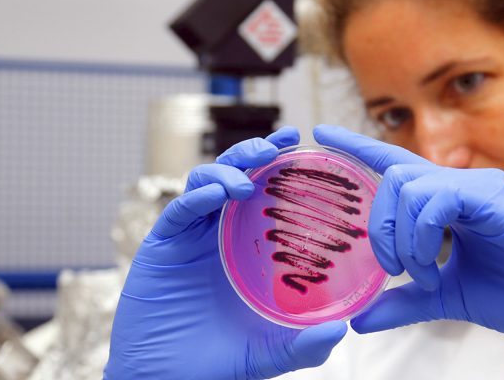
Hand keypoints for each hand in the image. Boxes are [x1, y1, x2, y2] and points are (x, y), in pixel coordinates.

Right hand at [105, 127, 346, 379]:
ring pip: (205, 182)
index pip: (266, 196)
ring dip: (225, 172)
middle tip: (278, 145)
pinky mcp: (162, 245)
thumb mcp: (272, 353)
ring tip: (244, 183)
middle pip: (236, 176)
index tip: (303, 146)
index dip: (282, 167)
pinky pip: (178, 211)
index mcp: (248, 247)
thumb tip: (341, 330)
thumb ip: (305, 345)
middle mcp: (220, 234)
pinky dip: (195, 198)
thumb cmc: (221, 363)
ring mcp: (191, 237)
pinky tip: (213, 196)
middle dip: (254, 153)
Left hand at [313, 124, 503, 379]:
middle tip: (393, 269)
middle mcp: (464, 186)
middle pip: (394, 178)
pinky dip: (424, 235)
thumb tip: (357, 320)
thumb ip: (405, 302)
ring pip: (411, 185)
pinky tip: (435, 266)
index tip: (320, 132)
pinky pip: (439, 200)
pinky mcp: (498, 199)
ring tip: (420, 273)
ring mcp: (483, 188)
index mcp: (451, 202)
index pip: (397, 166)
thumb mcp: (450, 298)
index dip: (358, 147)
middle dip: (380, 226)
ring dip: (402, 237)